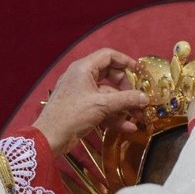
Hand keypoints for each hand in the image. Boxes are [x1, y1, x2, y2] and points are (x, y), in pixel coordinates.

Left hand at [33, 48, 149, 155]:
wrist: (49, 138)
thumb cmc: (72, 115)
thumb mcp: (102, 105)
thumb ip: (126, 99)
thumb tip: (145, 97)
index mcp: (83, 68)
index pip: (108, 56)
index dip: (125, 61)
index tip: (139, 72)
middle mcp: (82, 77)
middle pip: (110, 75)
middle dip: (127, 89)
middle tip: (139, 98)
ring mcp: (81, 93)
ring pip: (107, 94)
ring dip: (123, 105)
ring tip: (139, 117)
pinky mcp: (81, 108)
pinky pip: (101, 107)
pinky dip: (114, 116)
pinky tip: (128, 127)